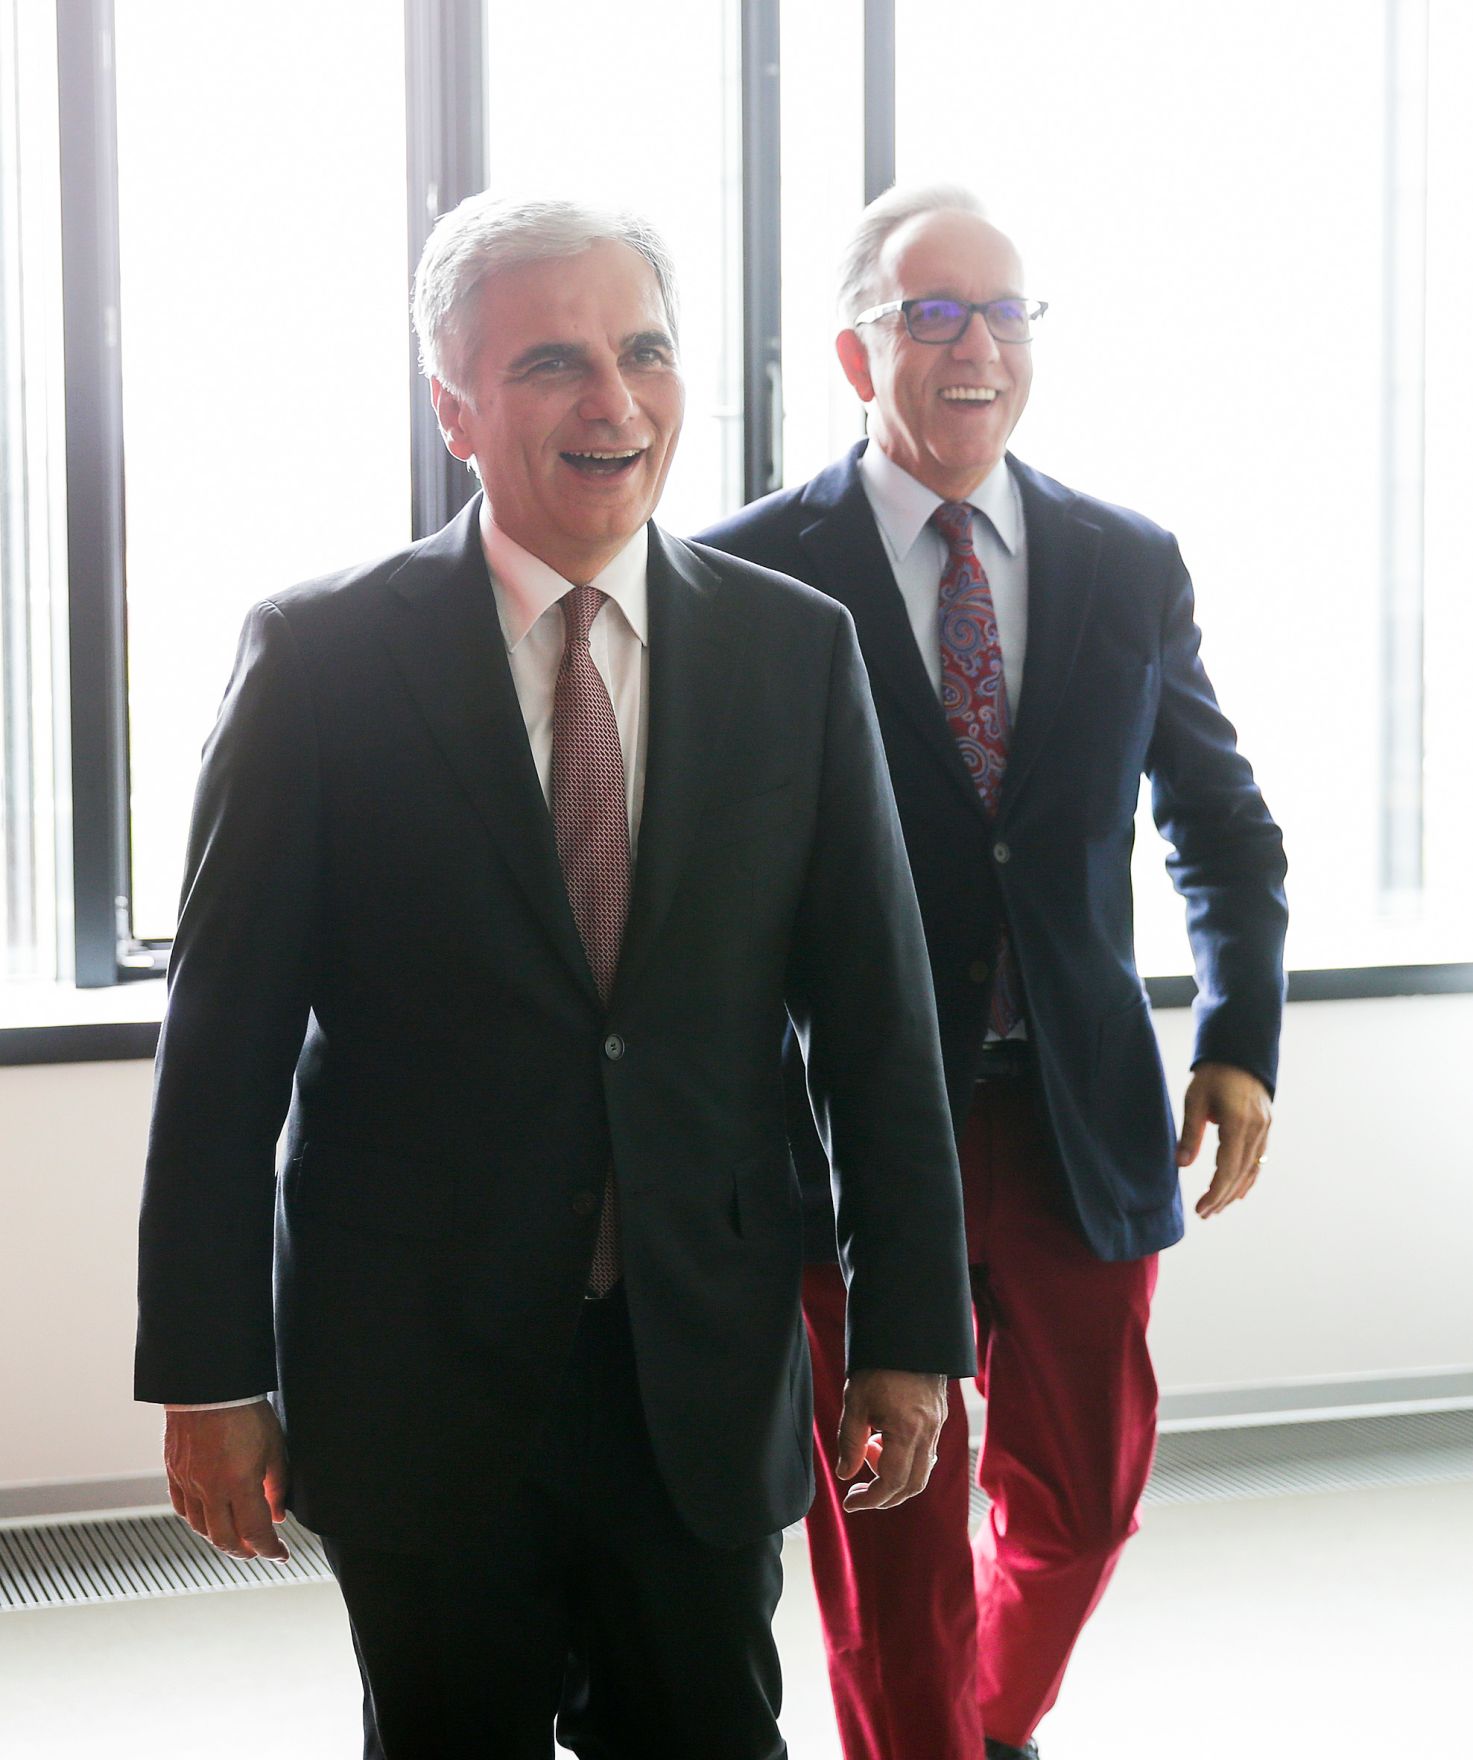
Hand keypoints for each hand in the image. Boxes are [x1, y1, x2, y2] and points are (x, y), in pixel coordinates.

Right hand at [164, 1403, 290, 1559]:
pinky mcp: (174, 1473)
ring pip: (201, 1528)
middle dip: (245, 1551)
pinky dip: (198, 1521)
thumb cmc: (245, 1410)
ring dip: (220, 1539)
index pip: (256, 1532)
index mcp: (239, 1484)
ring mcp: (189, 1483)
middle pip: (225, 1539)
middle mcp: (210, 1489)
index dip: (270, 1549)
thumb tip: (277, 1516)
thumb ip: (276, 1485)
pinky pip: (183, 1509)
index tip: (281, 1554)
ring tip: (236, 1538)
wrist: (208, 1386)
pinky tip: (209, 1519)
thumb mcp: (274, 1446)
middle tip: (259, 1551)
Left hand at [834, 1368, 947, 1511]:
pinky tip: (885, 1442)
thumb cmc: (878, 1365)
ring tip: (870, 1453)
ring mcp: (938, 1426)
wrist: (908, 1335)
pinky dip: (906, 1460)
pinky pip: (927, 1453)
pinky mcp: (939, 1419)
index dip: (871, 1499)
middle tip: (858, 1493)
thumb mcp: (856, 1401)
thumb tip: (846, 1474)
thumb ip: (850, 1441)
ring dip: (896, 1477)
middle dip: (884, 1496)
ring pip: (922, 1471)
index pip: (893, 1482)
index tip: (850, 1503)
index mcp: (908, 1431)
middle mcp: (929, 1433)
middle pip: (913, 1485)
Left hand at [1177, 1061, 1272, 1218]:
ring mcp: (1264, 1130)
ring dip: (1234, 1192)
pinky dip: (1248, 1179)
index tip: (1201, 1208)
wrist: (1240, 1053)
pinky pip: (1258, 1160)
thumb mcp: (1194, 1099)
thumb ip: (1190, 1133)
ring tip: (1216, 1209)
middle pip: (1241, 1174)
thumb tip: (1181, 1165)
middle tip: (1204, 1214)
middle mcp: (1256, 1129)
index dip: (1215, 1192)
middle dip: (1222, 1197)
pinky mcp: (1265, 1129)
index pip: (1228, 1168)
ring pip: (1252, 1170)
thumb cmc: (1213, 1075)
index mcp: (1238, 1122)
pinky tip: (1237, 1193)